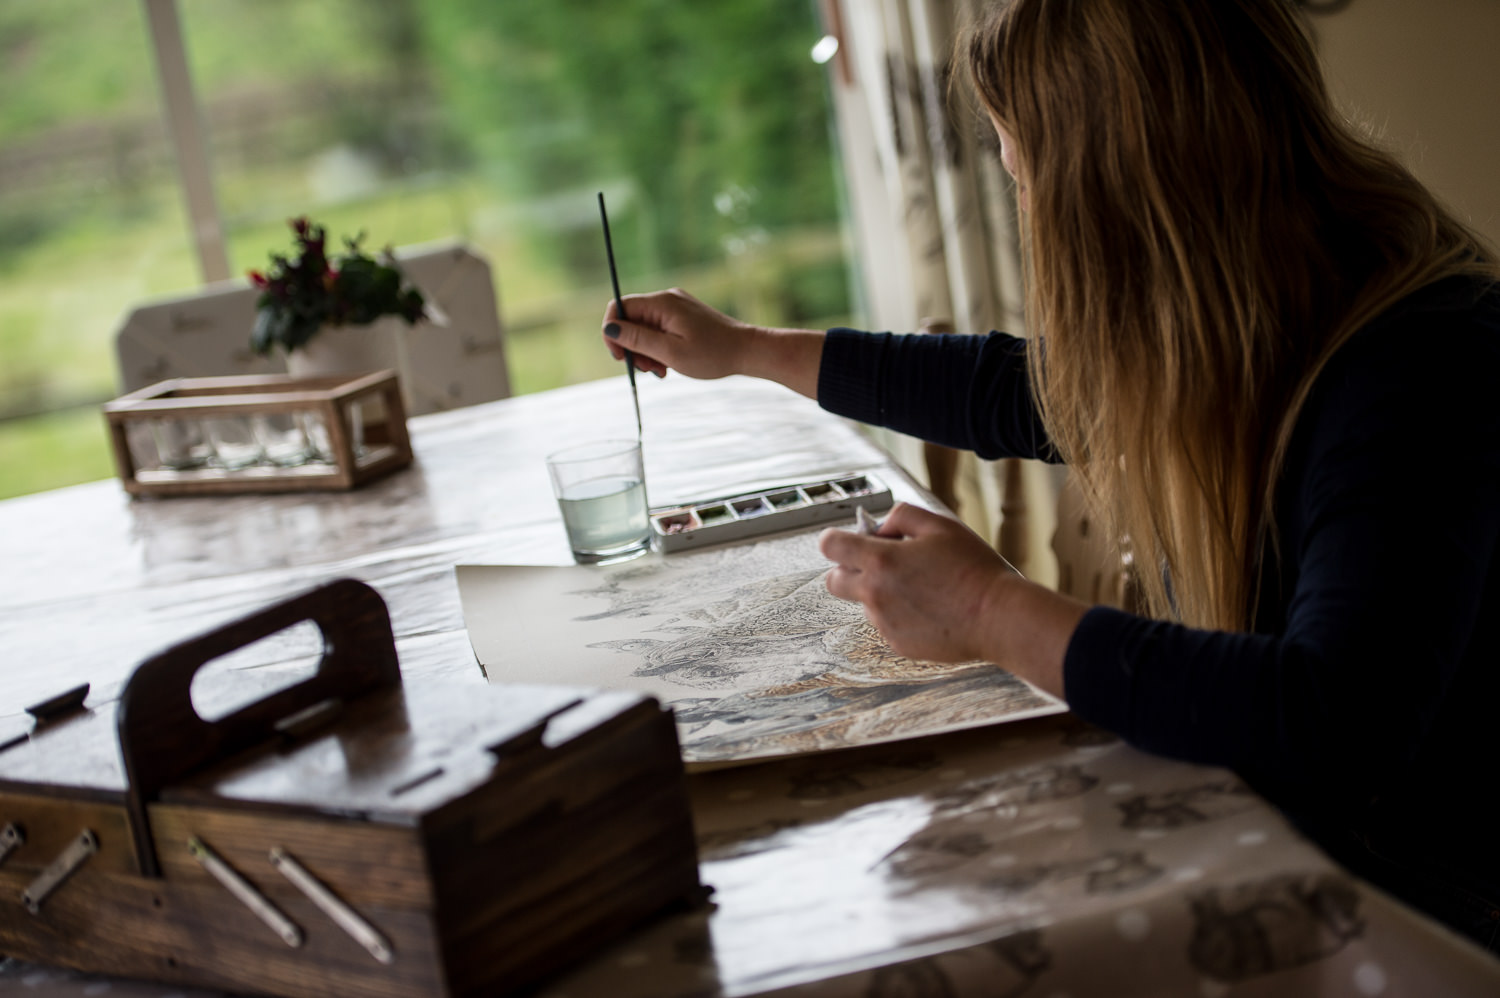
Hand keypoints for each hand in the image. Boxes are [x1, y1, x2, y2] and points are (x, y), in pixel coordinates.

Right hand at [602, 288, 756, 380]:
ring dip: (646, 351)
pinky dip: (658, 348)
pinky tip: (668, 365)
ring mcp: (676, 307)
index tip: (621, 357)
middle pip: (631, 319)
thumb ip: (638, 340)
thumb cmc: (712, 354)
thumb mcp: (670, 352)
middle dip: (632, 347)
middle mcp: (667, 299)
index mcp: (662, 303)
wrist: (747, 352)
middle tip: (648, 370)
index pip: (620, 308)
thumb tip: (609, 329)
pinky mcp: (683, 317)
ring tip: (661, 371)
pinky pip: (659, 330)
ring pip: (644, 327)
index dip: (613, 332)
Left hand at [821, 503, 1012, 662]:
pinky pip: (887, 625)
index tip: (847, 541)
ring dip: (881, 594)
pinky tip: (930, 609)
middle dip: (848, 570)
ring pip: (866, 604)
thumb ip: (902, 517)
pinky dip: (900, 616)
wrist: (997, 617)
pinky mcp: (898, 644)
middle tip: (880, 565)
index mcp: (882, 561)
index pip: (831, 546)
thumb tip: (881, 527)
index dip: (835, 540)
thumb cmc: (973, 569)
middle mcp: (875, 594)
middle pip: (834, 582)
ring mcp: (885, 623)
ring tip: (923, 589)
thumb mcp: (940, 525)